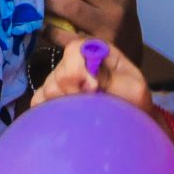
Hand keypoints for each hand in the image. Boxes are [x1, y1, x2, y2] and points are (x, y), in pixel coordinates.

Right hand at [34, 36, 154, 112]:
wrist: (130, 124)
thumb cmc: (134, 103)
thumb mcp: (134, 89)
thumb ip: (111, 79)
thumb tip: (87, 80)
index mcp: (95, 52)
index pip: (74, 49)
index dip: (79, 69)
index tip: (93, 89)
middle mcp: (74, 62)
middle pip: (59, 73)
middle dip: (75, 92)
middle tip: (92, 105)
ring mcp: (60, 80)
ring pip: (49, 89)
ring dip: (66, 104)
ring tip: (83, 112)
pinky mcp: (49, 98)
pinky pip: (38, 101)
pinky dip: (48, 110)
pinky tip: (65, 116)